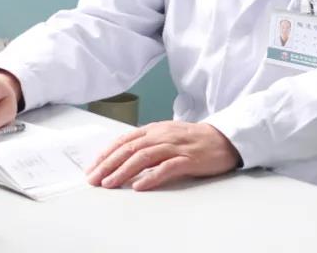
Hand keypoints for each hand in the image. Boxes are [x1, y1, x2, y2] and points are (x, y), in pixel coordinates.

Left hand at [85, 121, 240, 191]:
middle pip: (130, 149)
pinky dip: (151, 177)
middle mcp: (162, 135)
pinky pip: (167, 168)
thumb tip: (122, 156)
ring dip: (124, 171)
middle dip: (108, 164)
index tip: (92, 168)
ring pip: (144, 157)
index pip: (125, 140)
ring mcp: (175, 147)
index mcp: (155, 129)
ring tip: (110, 183)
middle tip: (94, 179)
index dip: (106, 154)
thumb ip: (147, 143)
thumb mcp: (166, 135)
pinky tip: (139, 186)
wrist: (223, 139)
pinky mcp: (189, 159)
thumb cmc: (193, 139)